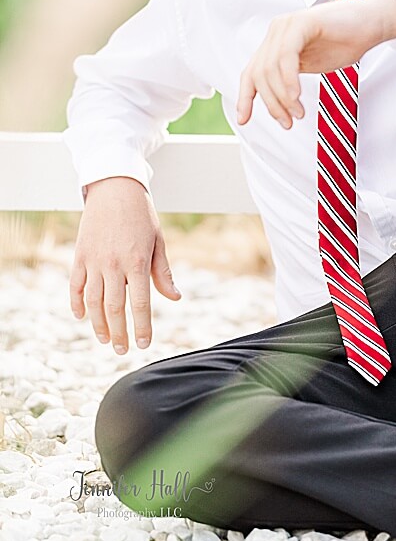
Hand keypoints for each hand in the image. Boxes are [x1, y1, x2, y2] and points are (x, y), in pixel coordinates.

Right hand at [70, 177, 180, 352]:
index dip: (142, 327)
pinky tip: (82, 317)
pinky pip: (75, 285)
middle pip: (115, 308)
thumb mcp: (158, 242)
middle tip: (121, 350)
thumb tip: (175, 298)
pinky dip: (76, 303)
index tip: (144, 344)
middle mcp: (114, 265)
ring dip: (98, 323)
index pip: (140, 304)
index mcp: (137, 263)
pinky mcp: (79, 256)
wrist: (115, 190)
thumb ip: (163, 273)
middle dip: (119, 332)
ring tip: (104, 339)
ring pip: (94, 301)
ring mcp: (94, 261)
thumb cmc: (141, 217)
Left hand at [236, 0, 395, 128]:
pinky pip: (286, 56)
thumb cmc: (348, 41)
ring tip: (298, 112)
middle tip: (288, 122)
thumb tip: (280, 101)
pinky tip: (296, 95)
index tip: (245, 119)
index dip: (246, 98)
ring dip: (282, 97)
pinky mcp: (301, 23)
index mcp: (276, 43)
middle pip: (259, 74)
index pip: (252, 73)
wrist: (373, 22)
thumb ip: (292, 77)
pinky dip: (288, 79)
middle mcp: (276, 32)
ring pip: (270, 68)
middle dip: (272, 104)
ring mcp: (287, 26)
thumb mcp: (313, 65)